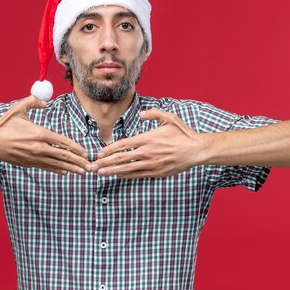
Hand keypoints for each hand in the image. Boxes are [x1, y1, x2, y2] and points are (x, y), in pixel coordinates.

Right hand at [0, 95, 89, 174]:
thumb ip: (34, 101)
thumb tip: (46, 101)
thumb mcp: (19, 108)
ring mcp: (33, 157)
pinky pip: (46, 167)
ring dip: (71, 168)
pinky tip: (65, 172)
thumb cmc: (4, 124)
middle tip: (90, 166)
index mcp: (39, 133)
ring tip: (82, 172)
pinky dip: (57, 170)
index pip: (62, 141)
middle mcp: (38, 147)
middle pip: (62, 155)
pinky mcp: (28, 163)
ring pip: (56, 164)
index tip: (85, 153)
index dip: (76, 148)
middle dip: (78, 161)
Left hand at [89, 109, 205, 178]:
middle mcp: (147, 153)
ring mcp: (152, 164)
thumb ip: (153, 113)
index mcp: (147, 139)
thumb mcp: (169, 118)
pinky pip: (138, 175)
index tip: (99, 153)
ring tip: (101, 173)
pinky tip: (119, 175)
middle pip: (121, 159)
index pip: (123, 145)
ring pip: (128, 169)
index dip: (109, 150)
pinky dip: (127, 175)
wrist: (196, 150)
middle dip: (105, 163)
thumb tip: (141, 114)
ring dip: (113, 171)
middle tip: (93, 166)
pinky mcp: (157, 172)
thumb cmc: (182, 133)